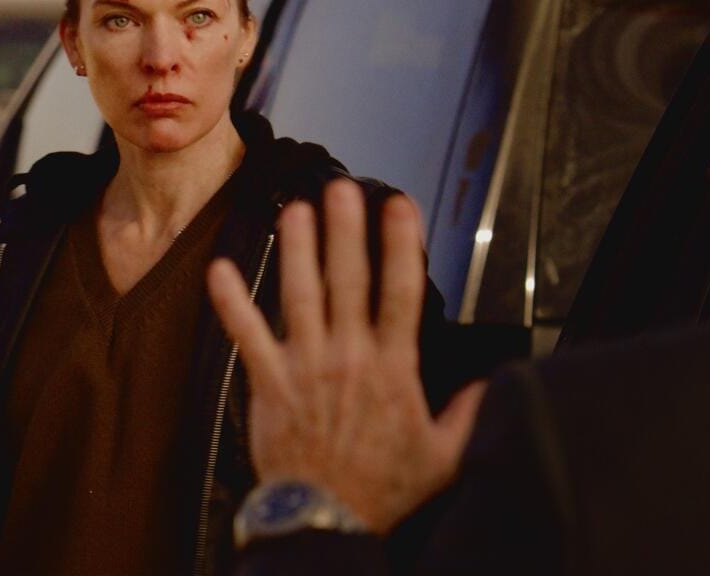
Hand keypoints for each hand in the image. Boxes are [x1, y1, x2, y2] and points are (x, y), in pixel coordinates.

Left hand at [207, 180, 485, 533]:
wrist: (325, 519)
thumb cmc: (379, 489)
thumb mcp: (442, 457)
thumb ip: (467, 414)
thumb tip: (491, 384)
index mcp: (392, 369)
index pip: (401, 293)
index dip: (401, 245)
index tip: (399, 206)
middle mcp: (348, 357)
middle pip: (349, 282)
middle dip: (346, 231)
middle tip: (343, 189)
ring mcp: (305, 366)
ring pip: (301, 296)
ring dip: (298, 250)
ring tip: (296, 210)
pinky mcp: (270, 381)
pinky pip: (247, 335)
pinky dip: (231, 303)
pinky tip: (219, 270)